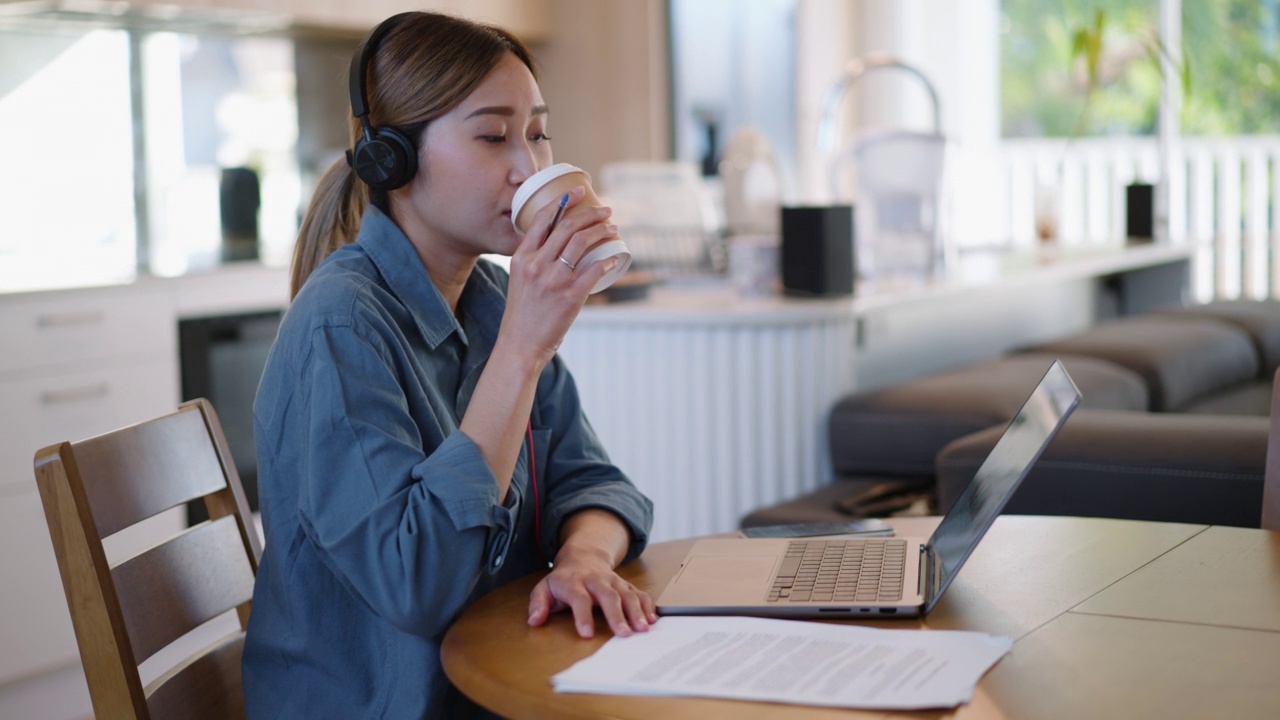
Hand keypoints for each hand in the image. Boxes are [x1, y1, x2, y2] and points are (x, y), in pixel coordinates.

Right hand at [499, 186, 621, 366]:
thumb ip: (535, 261)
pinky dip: (606, 260)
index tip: (579, 191)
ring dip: (601, 231)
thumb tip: (560, 245)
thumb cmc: (522, 314)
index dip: (564, 201)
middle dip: (590, 213)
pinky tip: (614, 256)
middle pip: (567, 227)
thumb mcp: (520, 279)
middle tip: (605, 211)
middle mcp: (536, 265)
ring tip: (612, 229)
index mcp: (521, 257)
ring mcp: (553, 280)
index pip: (543, 219)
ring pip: (581, 243)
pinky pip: (593, 270)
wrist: (520, 345)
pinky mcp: (570, 297)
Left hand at [527, 544, 657, 638]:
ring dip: (636, 611)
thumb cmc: (563, 580)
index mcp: (574, 582)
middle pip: (608, 596)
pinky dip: (647, 606)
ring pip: (627, 594)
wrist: (583, 557)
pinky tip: (652, 620)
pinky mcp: (625, 584)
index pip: (579, 598)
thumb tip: (534, 621)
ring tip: (643, 629)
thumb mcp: (544, 588)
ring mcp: (613, 581)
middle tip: (624, 635)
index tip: (587, 634)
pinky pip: (639, 593)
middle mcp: (596, 580)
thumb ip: (538, 604)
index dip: (583, 616)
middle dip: (617, 615)